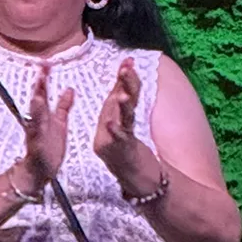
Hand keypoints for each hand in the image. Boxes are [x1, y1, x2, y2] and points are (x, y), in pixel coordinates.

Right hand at [16, 65, 73, 192]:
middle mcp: (37, 121)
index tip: (47, 62)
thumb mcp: (59, 123)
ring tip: (38, 92)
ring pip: (34, 116)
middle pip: (37, 99)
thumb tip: (69, 89)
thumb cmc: (49, 147)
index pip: (44, 92)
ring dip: (36, 104)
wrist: (39, 170)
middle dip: (39, 84)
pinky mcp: (36, 146)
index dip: (45, 77)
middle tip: (41, 68)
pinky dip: (36, 128)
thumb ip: (63, 106)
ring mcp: (35, 133)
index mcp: (44, 115)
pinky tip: (37, 122)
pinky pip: (36, 136)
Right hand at [92, 59, 157, 190]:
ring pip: (116, 118)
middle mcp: (104, 131)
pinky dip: (115, 130)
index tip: (129, 60)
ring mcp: (109, 143)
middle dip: (122, 85)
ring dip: (121, 102)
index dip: (123, 79)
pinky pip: (117, 139)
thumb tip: (130, 72)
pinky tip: (114, 122)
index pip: (114, 96)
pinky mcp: (119, 153)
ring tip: (125, 88)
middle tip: (127, 67)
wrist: (138, 182)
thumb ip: (128, 100)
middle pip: (113, 104)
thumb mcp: (127, 125)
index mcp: (106, 123)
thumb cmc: (131, 153)